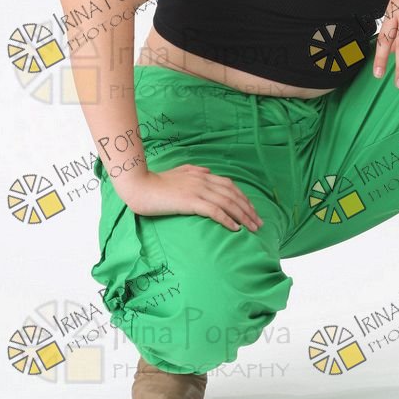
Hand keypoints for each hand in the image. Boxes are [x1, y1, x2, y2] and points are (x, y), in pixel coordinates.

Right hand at [128, 165, 263, 231]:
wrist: (140, 186)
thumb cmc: (156, 181)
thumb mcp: (178, 171)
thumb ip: (194, 170)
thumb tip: (208, 171)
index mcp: (202, 175)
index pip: (230, 186)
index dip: (244, 198)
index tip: (252, 210)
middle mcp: (203, 181)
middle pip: (233, 195)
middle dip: (249, 209)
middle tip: (259, 223)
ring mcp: (197, 191)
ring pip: (228, 203)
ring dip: (243, 216)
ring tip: (252, 228)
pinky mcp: (190, 202)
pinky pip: (214, 211)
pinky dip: (227, 219)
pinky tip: (235, 228)